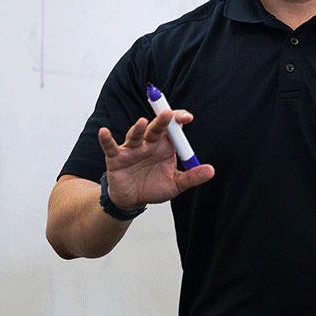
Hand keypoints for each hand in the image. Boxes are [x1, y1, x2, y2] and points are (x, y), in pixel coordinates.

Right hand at [98, 109, 214, 210]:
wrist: (132, 200)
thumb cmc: (154, 187)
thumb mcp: (175, 184)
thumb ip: (192, 177)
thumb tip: (211, 171)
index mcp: (165, 145)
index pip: (173, 128)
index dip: (179, 120)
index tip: (188, 117)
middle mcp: (149, 143)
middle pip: (156, 128)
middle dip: (162, 121)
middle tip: (168, 115)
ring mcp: (132, 149)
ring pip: (135, 135)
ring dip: (138, 129)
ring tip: (143, 123)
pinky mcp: (116, 158)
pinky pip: (111, 147)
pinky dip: (106, 139)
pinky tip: (104, 132)